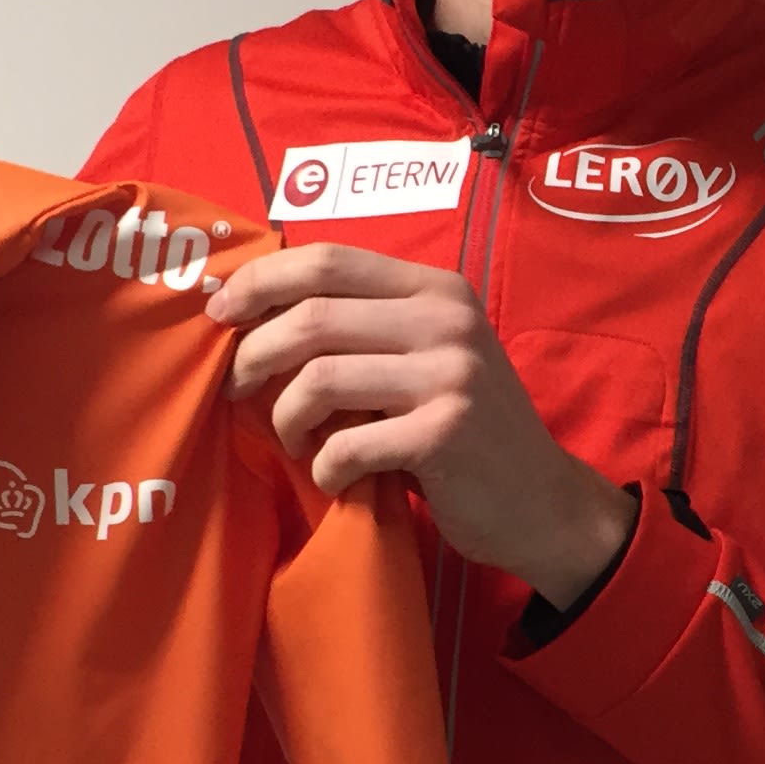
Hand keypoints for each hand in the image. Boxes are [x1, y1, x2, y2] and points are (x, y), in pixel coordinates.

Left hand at [210, 243, 637, 607]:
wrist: (544, 503)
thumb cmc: (464, 432)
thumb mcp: (425, 359)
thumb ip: (364, 330)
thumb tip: (253, 317)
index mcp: (436, 290)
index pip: (329, 260)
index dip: (262, 281)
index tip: (220, 311)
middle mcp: (446, 320)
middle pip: (313, 315)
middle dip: (254, 354)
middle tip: (237, 389)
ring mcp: (449, 374)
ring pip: (319, 378)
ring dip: (286, 417)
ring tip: (295, 440)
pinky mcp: (445, 433)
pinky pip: (346, 444)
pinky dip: (324, 469)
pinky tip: (335, 480)